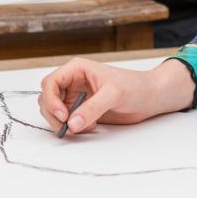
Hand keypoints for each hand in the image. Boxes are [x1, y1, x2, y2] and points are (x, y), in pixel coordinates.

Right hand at [37, 57, 195, 135]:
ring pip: (54, 111)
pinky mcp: (82, 110)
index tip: (63, 116)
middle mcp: (73, 82)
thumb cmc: (135, 86)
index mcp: (76, 69)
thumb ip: (92, 108)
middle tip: (68, 128)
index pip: (50, 83)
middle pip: (47, 98)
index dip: (51, 100)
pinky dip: (72, 127)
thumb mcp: (113, 94)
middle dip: (53, 114)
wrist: (150, 97)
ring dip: (62, 123)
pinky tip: (90, 126)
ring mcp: (76, 97)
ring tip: (81, 127)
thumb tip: (72, 123)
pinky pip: (68, 121)